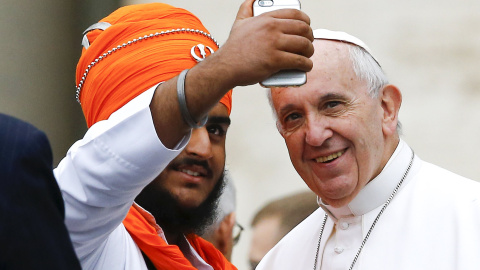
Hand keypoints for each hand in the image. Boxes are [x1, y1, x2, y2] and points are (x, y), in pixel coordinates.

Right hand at [197, 0, 313, 88]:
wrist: (226, 66)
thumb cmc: (234, 48)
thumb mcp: (239, 23)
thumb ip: (246, 9)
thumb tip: (252, 0)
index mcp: (266, 19)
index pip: (295, 14)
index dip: (306, 22)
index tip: (307, 28)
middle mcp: (272, 29)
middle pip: (303, 29)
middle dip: (310, 38)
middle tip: (308, 45)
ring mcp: (274, 45)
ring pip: (304, 45)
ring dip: (310, 52)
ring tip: (307, 57)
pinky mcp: (275, 61)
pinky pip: (299, 61)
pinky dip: (306, 65)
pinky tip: (305, 66)